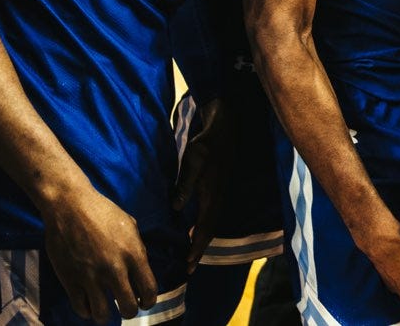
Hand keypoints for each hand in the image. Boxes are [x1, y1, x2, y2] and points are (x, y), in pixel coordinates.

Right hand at [41, 186, 156, 321]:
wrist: (70, 206)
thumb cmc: (102, 211)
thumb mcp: (130, 226)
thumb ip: (138, 249)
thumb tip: (141, 270)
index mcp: (134, 254)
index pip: (149, 290)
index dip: (149, 301)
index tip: (144, 302)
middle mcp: (114, 269)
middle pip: (128, 308)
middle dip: (130, 310)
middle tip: (126, 306)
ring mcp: (91, 276)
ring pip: (103, 314)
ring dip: (107, 315)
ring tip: (107, 309)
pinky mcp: (71, 280)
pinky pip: (81, 308)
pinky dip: (87, 311)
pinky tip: (90, 304)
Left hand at [173, 98, 235, 271]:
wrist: (224, 130)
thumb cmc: (206, 144)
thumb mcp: (193, 162)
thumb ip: (185, 184)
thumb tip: (175, 207)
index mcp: (211, 196)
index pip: (205, 228)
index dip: (196, 246)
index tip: (188, 262)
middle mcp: (217, 199)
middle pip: (210, 231)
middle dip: (200, 250)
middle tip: (189, 268)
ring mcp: (219, 195)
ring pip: (211, 224)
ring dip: (202, 241)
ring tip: (192, 256)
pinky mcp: (217, 190)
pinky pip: (211, 216)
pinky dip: (204, 228)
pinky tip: (195, 230)